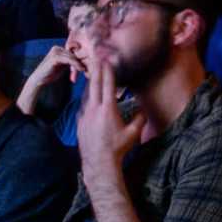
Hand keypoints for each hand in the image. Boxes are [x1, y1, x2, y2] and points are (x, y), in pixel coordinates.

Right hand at [29, 45, 84, 86]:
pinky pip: (70, 60)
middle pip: (73, 53)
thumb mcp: (62, 66)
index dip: (79, 57)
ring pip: (73, 57)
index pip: (73, 51)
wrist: (39, 79)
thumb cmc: (50, 74)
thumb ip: (70, 62)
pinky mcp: (55, 57)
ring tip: (84, 70)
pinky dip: (76, 65)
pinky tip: (81, 69)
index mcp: (58, 49)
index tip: (85, 65)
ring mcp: (55, 52)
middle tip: (86, 68)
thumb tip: (82, 61)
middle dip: (80, 61)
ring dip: (79, 64)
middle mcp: (56, 48)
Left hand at [76, 60, 144, 184]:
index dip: (108, 72)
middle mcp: (95, 109)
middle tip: (97, 59)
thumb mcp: (133, 134)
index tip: (108, 61)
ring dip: (91, 83)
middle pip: (94, 85)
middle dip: (96, 70)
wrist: (98, 162)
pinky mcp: (79, 122)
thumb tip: (142, 111)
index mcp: (108, 109)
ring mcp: (85, 115)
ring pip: (87, 95)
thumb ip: (139, 119)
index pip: (108, 85)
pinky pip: (83, 106)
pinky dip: (87, 98)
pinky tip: (88, 97)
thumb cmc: (118, 148)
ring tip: (92, 74)